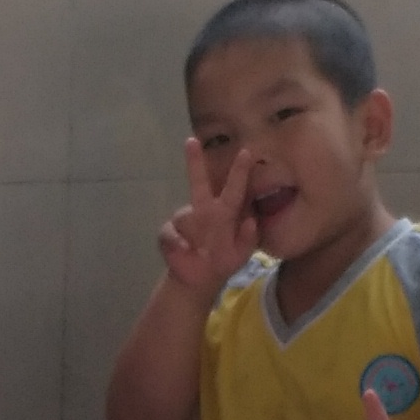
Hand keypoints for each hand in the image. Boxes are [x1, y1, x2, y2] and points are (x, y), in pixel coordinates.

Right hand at [158, 140, 255, 298]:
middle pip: (198, 183)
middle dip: (194, 162)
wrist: (200, 279)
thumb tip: (250, 221)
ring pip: (183, 216)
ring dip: (189, 234)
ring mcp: (184, 221)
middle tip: (191, 140)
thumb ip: (248, 239)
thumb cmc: (223, 260)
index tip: (246, 152)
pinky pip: (171, 236)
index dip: (239, 172)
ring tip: (199, 251)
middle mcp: (203, 210)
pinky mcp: (168, 234)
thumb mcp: (241, 254)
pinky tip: (185, 253)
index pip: (233, 189)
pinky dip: (177, 245)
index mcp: (224, 212)